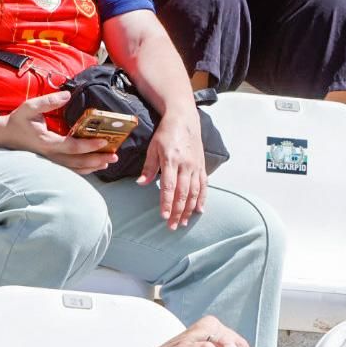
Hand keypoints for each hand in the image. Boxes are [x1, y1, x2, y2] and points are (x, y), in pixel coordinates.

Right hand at [0, 90, 116, 173]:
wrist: (4, 136)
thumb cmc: (18, 121)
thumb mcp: (29, 107)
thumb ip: (48, 101)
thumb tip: (67, 95)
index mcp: (46, 141)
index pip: (72, 146)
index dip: (89, 145)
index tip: (104, 141)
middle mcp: (51, 155)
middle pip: (78, 162)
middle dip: (98, 159)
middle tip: (115, 155)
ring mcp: (52, 161)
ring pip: (76, 168)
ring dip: (94, 166)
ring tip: (110, 160)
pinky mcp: (53, 163)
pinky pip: (72, 169)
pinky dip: (86, 169)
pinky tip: (97, 164)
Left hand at [140, 111, 205, 229]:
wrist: (184, 120)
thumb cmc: (165, 134)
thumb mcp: (152, 147)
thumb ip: (149, 167)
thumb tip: (141, 184)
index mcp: (171, 160)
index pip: (169, 186)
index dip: (166, 203)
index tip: (164, 216)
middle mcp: (185, 165)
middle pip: (182, 193)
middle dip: (178, 211)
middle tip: (173, 226)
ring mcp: (196, 167)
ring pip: (194, 192)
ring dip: (189, 209)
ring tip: (184, 222)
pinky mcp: (202, 166)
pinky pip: (204, 186)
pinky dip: (202, 199)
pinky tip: (199, 210)